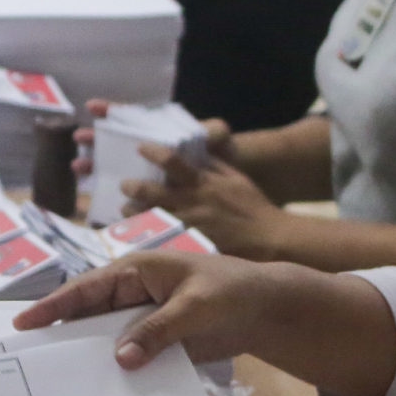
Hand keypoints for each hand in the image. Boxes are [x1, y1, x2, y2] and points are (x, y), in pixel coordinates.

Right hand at [10, 248, 294, 365]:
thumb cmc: (232, 291)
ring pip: (104, 339)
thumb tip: (121, 359)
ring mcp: (141, 319)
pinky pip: (127, 357)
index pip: (85, 288)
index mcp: (135, 271)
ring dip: (88, 358)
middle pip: (87, 316)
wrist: (266, 310)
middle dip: (61, 336)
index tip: (23, 324)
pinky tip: (102, 395)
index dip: (53, 306)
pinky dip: (115, 372)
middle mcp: (131, 294)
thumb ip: (158, 330)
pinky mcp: (155, 342)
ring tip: (58, 385)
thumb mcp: (195, 308)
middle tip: (29, 364)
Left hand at [132, 144, 289, 256]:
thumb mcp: (236, 179)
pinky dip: (147, 237)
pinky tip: (136, 236)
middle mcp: (194, 203)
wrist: (271, 239)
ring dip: (133, 214)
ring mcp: (190, 227)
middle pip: (153, 193)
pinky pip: (162, 241)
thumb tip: (195, 150)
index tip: (140, 148)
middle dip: (134, 188)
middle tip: (124, 185)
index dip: (153, 152)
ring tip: (124, 211)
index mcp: (204, 183)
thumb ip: (213, 165)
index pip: (173, 162)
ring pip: (151, 219)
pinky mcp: (190, 247)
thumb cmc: (253, 207)